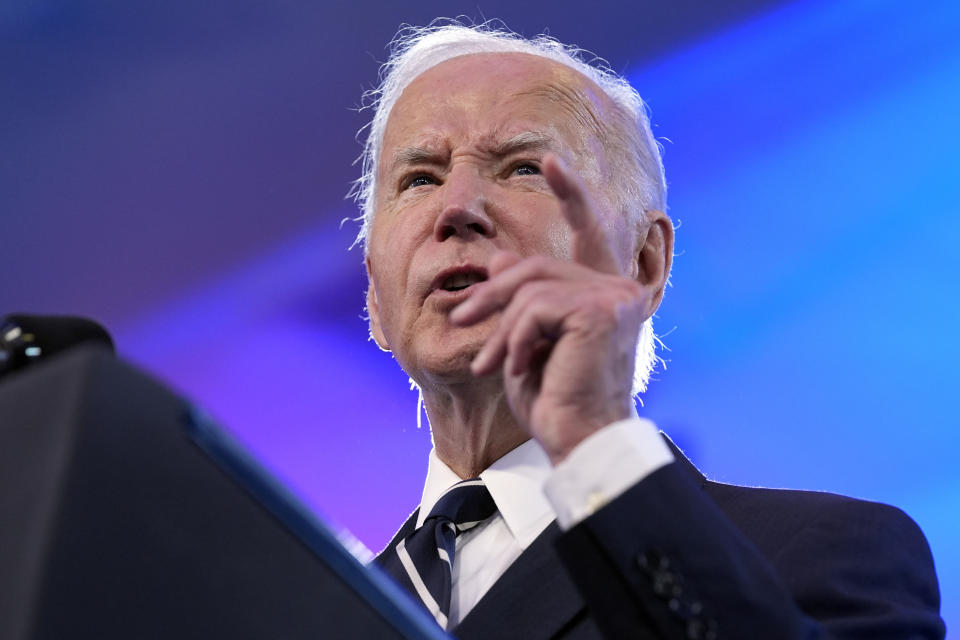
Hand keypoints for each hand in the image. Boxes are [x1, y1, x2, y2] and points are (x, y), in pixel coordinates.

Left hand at [449, 154, 663, 464]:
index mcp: (606, 294)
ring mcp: (614, 298)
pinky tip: (516, 367)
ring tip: (488, 359)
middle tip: (460, 317)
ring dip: (499, 325)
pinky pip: (534, 308)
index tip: (550, 160)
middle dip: (491, 293)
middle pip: (535, 266)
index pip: (591, 231)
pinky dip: (514, 338)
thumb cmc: (555, 399)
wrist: (577, 440)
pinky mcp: (600, 311)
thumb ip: (521, 301)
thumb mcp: (526, 341)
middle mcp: (620, 290)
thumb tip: (499, 261)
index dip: (572, 193)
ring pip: (530, 286)